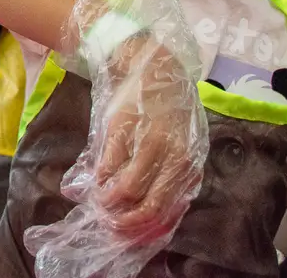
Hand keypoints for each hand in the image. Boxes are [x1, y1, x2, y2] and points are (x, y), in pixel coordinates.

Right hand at [25, 0, 208, 277]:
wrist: (143, 53)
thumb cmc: (155, 95)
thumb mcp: (169, 130)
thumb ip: (160, 161)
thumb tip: (138, 194)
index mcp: (190, 151)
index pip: (177, 199)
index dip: (155, 221)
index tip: (137, 232)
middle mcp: (177, 147)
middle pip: (157, 201)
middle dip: (133, 220)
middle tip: (114, 227)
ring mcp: (153, 135)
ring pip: (134, 186)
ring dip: (115, 203)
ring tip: (101, 207)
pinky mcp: (126, 122)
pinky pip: (114, 160)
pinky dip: (104, 177)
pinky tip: (95, 184)